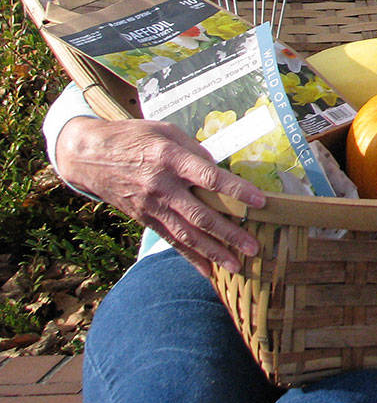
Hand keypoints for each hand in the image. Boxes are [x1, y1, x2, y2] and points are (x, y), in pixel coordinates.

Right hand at [55, 115, 266, 277]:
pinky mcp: (144, 219)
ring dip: (214, 252)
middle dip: (229, 234)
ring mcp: (152, 206)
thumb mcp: (166, 131)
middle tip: (254, 247)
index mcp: (171, 159)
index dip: (236, 191)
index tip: (261, 202)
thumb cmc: (134, 137)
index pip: (210, 178)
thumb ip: (194, 149)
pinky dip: (191, 258)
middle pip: (201, 215)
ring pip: (187, 235)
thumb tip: (218, 168)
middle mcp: (162, 186)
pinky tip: (208, 272)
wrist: (89, 156)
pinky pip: (171, 241)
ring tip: (237, 266)